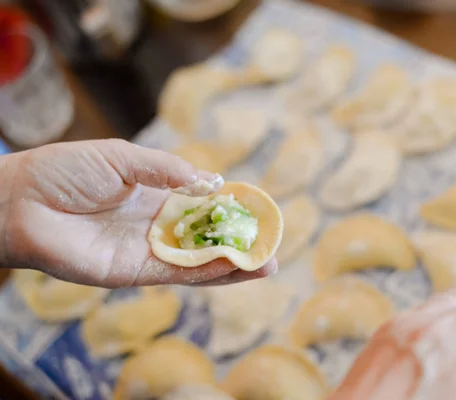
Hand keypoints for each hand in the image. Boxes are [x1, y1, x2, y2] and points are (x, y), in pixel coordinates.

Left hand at [0, 139, 276, 287]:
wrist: (22, 201)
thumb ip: (166, 169)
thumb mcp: (123, 158)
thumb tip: (209, 181)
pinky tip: (236, 267)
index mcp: (154, 194)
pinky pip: (178, 273)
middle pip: (207, 235)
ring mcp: (147, 249)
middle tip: (272, 243)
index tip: (258, 209)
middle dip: (239, 240)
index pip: (203, 203)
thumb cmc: (66, 170)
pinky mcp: (134, 271)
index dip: (231, 207)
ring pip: (199, 260)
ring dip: (234, 263)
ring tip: (268, 263)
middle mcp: (156, 224)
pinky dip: (208, 272)